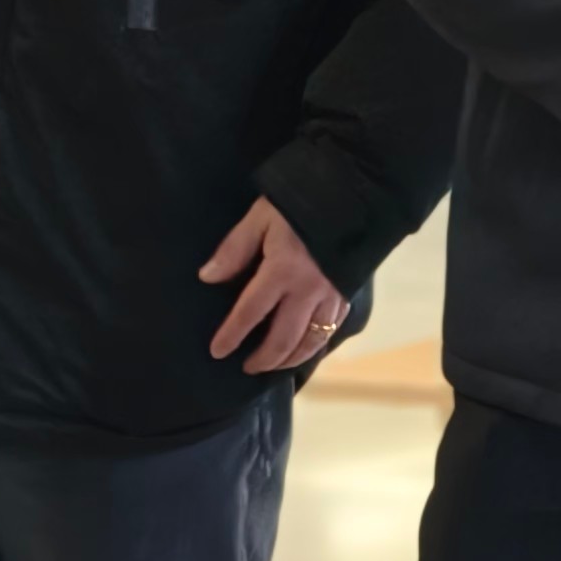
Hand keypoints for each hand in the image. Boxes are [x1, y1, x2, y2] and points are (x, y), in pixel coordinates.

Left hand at [200, 200, 346, 374]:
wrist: (352, 193)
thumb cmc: (300, 202)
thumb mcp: (261, 217)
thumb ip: (234, 249)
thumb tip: (208, 278)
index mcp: (282, 270)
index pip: (250, 312)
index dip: (232, 335)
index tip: (217, 351)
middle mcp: (308, 290)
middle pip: (282, 338)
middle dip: (263, 359)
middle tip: (246, 367)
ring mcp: (331, 296)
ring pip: (309, 342)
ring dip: (289, 360)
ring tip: (272, 366)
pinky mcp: (347, 295)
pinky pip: (330, 331)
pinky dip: (314, 346)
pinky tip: (303, 348)